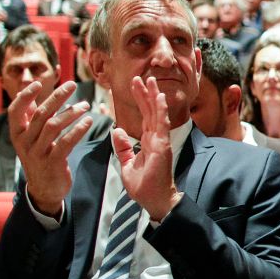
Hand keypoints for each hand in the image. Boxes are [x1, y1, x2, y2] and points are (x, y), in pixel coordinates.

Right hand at [9, 78, 93, 214]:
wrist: (44, 190)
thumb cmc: (40, 157)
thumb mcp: (30, 138)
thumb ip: (30, 116)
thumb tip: (27, 90)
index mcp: (17, 134)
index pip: (15, 110)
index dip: (25, 96)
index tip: (38, 83)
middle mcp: (25, 143)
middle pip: (40, 114)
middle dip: (57, 97)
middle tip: (72, 84)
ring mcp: (38, 153)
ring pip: (53, 126)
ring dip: (71, 112)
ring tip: (85, 105)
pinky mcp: (53, 163)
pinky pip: (66, 143)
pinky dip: (78, 130)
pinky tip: (88, 121)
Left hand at [113, 76, 180, 220]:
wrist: (154, 201)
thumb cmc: (144, 187)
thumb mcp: (126, 165)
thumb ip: (123, 148)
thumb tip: (117, 131)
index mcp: (147, 142)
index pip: (143, 117)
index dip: (139, 101)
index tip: (133, 87)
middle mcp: (155, 138)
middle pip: (149, 111)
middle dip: (144, 93)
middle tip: (139, 77)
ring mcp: (160, 141)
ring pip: (156, 113)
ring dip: (153, 96)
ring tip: (149, 80)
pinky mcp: (162, 146)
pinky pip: (161, 124)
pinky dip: (160, 110)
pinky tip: (159, 97)